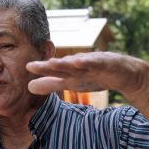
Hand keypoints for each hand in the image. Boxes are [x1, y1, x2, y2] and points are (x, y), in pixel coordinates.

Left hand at [26, 51, 143, 94]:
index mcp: (69, 71)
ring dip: (65, 63)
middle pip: (61, 66)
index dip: (40, 70)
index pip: (52, 71)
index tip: (26, 68)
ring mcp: (92, 63)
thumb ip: (51, 84)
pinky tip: (79, 62)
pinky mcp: (106, 62)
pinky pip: (97, 62)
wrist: (123, 74)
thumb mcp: (70, 82)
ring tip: (52, 63)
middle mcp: (78, 65)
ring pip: (77, 63)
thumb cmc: (93, 76)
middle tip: (30, 66)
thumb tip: (29, 87)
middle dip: (47, 66)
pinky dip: (88, 62)